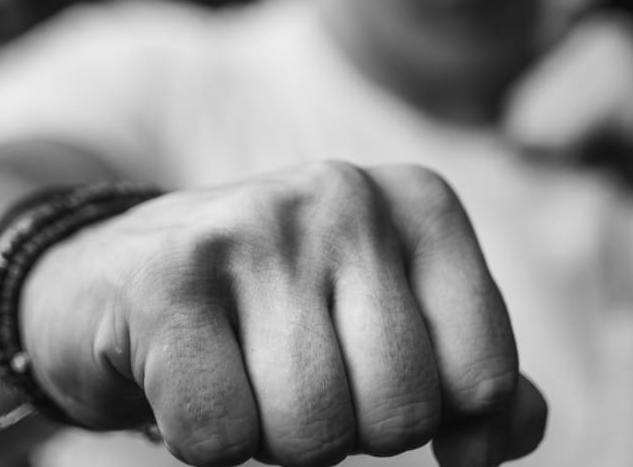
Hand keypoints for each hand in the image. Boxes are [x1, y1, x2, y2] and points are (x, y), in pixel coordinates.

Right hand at [18, 162, 545, 466]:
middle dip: (346, 429)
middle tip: (293, 376)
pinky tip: (187, 372)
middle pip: (400, 409)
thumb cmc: (276, 315)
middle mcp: (347, 194)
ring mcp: (257, 225)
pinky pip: (220, 434)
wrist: (125, 277)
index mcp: (420, 204)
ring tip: (241, 371)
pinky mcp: (172, 276)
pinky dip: (204, 438)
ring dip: (274, 436)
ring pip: (311, 429)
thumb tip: (507, 433)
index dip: (435, 417)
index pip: (483, 374)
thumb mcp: (390, 327)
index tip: (376, 391)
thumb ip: (468, 374)